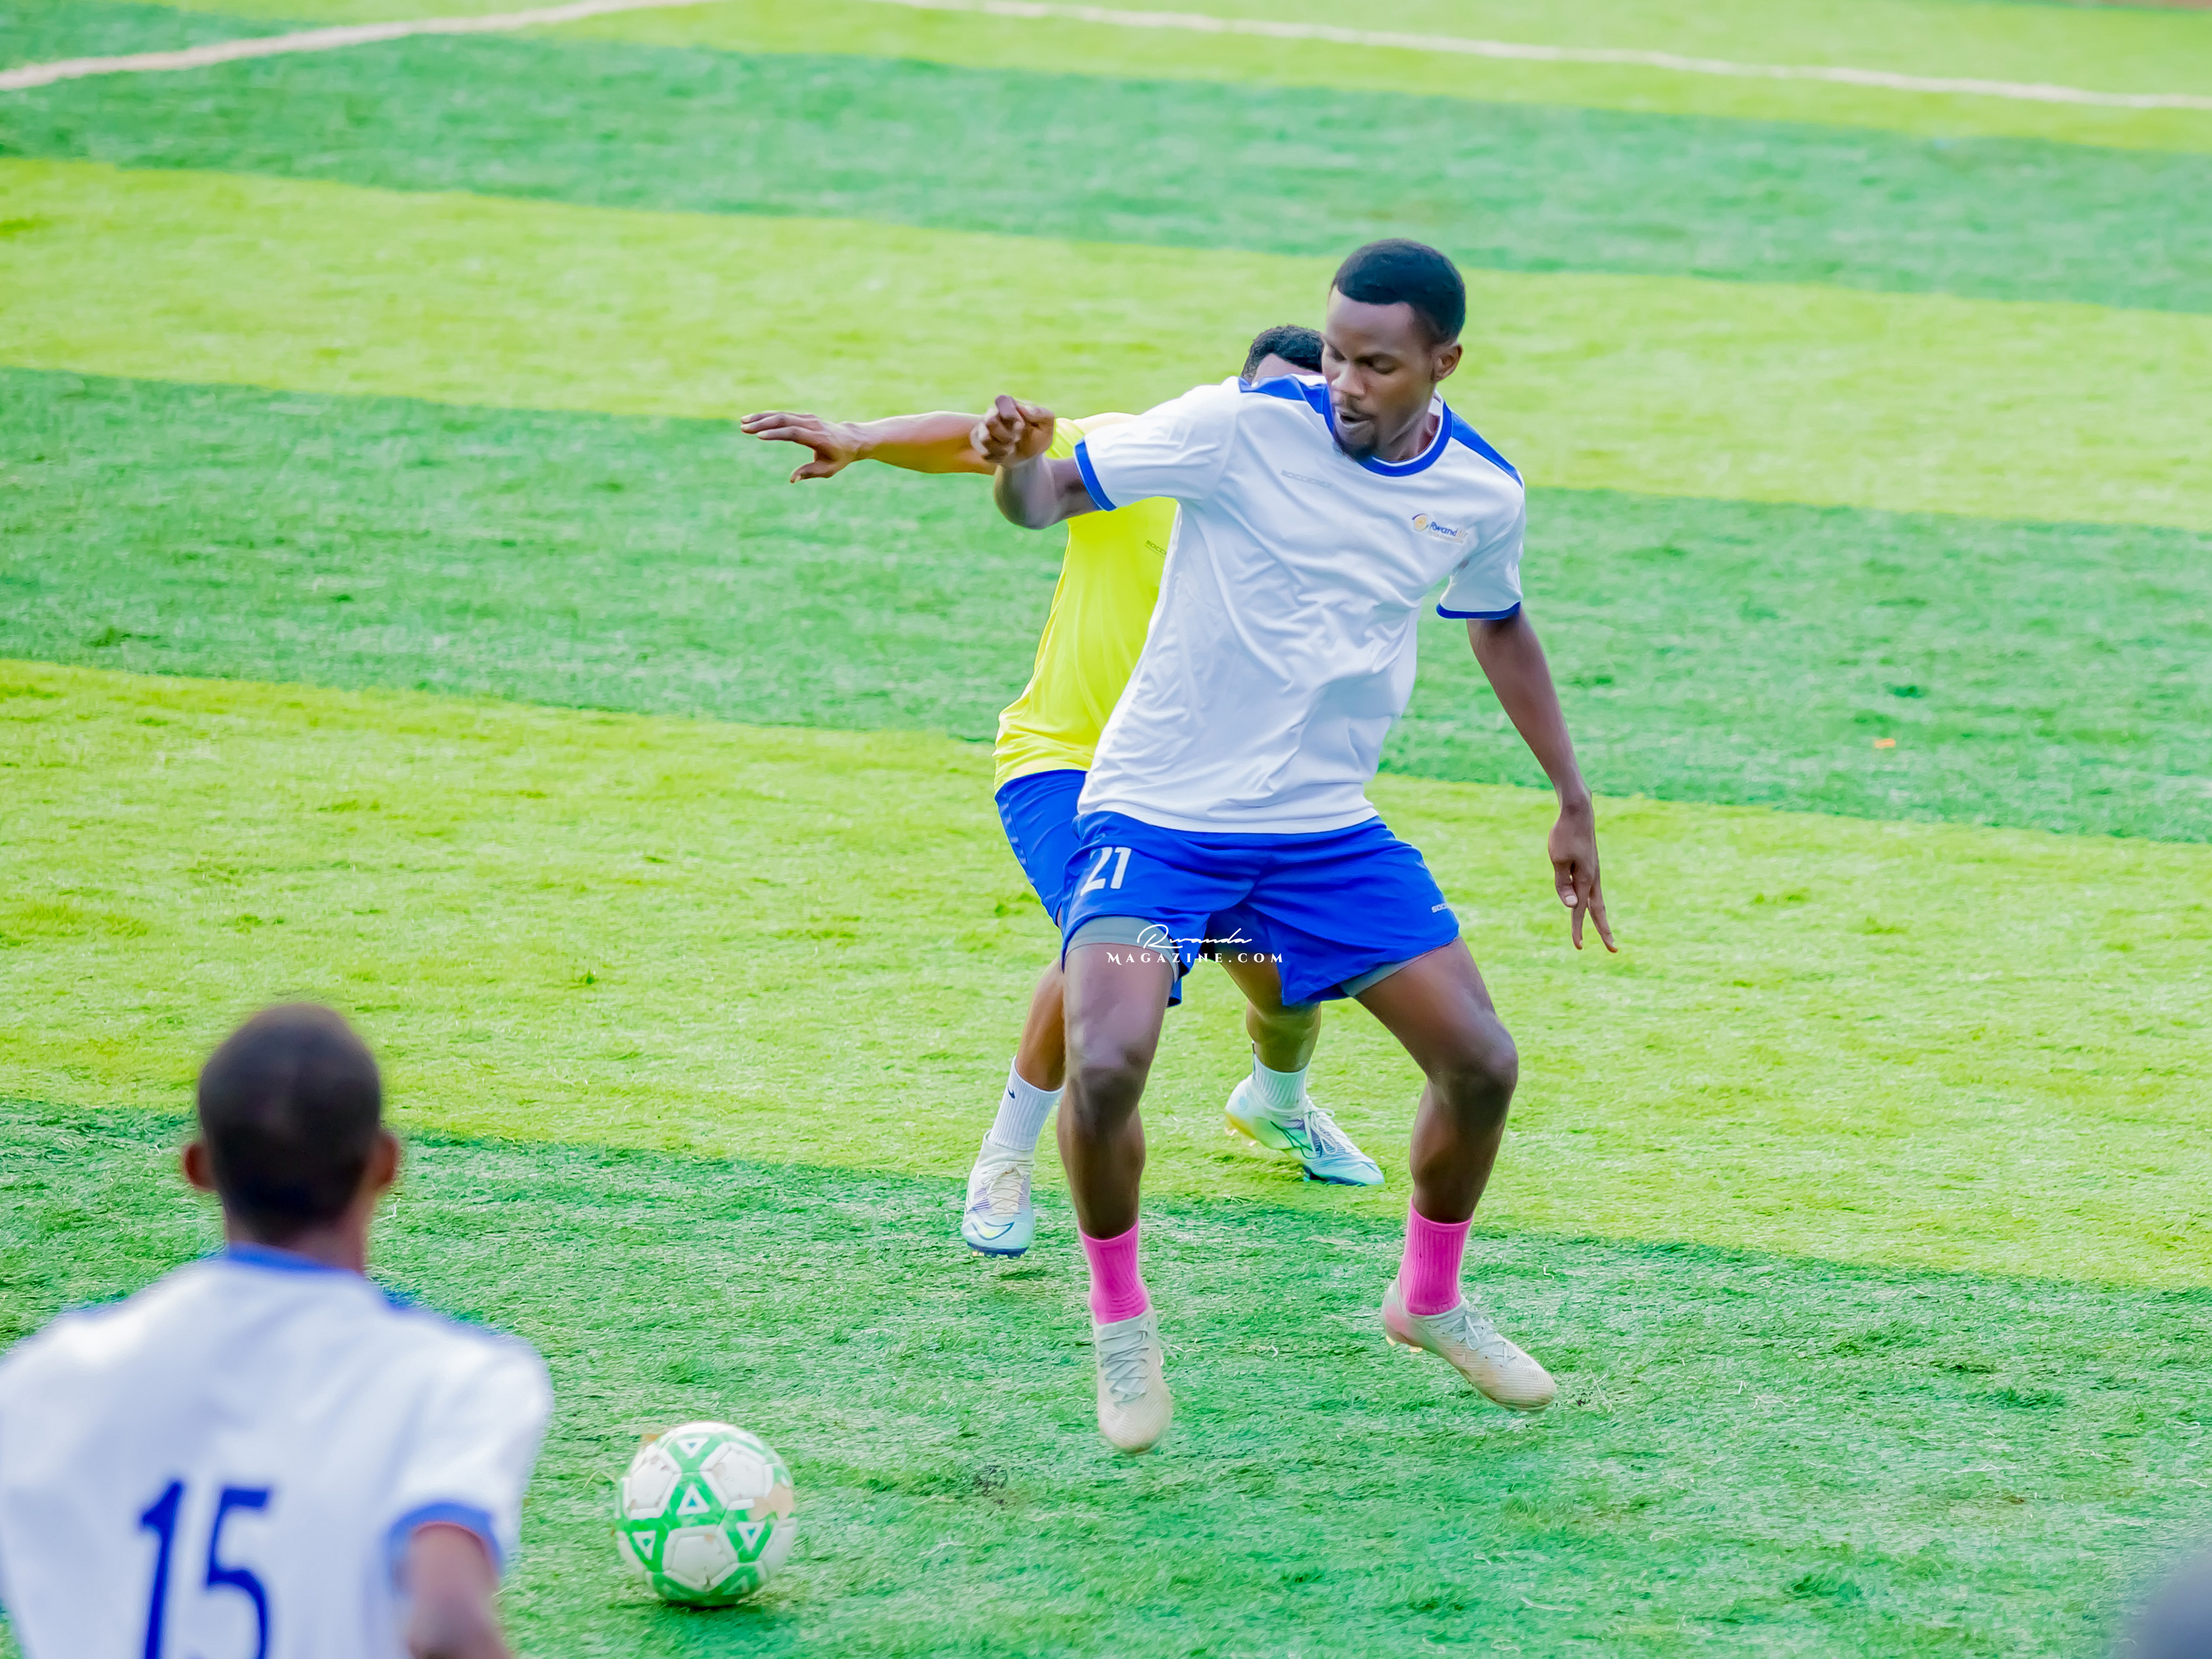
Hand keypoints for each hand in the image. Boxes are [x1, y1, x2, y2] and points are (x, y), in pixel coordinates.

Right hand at [739, 410, 861, 480]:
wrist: (850, 439)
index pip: (793, 433)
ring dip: (761, 418)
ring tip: (743, 422)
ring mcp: (807, 418)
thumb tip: (792, 479)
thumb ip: (809, 472)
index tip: (759, 436)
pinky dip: (768, 416)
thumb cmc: (839, 458)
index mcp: (818, 438)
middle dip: (762, 423)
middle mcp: (811, 424)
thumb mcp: (828, 470)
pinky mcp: (803, 416)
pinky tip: (753, 419)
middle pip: (784, 421)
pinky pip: (784, 415)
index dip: (776, 434)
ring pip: (781, 415)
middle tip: (743, 428)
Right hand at [972, 395, 1056, 467]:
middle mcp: (993, 414)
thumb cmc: (1037, 438)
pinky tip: (1006, 455)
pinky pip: (986, 453)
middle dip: (1006, 434)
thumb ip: (1041, 413)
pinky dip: (999, 457)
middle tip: (1017, 438)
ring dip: (1003, 447)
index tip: (1021, 425)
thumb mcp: (1047, 426)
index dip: (1009, 413)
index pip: (1002, 400)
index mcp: (1009, 405)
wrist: (1029, 459)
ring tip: (1012, 447)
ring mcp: (984, 430)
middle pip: (990, 421)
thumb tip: (1023, 409)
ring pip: (985, 438)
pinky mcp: (981, 446)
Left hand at [1547, 797, 1615, 952]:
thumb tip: (1571, 907)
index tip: (1577, 947)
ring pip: (1598, 901)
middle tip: (1613, 950)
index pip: (1580, 911)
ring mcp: (1594, 872)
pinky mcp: (1591, 866)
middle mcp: (1593, 878)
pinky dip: (1593, 903)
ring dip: (1600, 918)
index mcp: (1585, 879)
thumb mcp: (1558, 861)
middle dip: (1604, 931)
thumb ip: (1563, 885)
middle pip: (1598, 910)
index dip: (1577, 929)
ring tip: (1605, 933)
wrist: (1578, 811)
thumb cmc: (1564, 835)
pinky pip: (1593, 890)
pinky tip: (1589, 905)